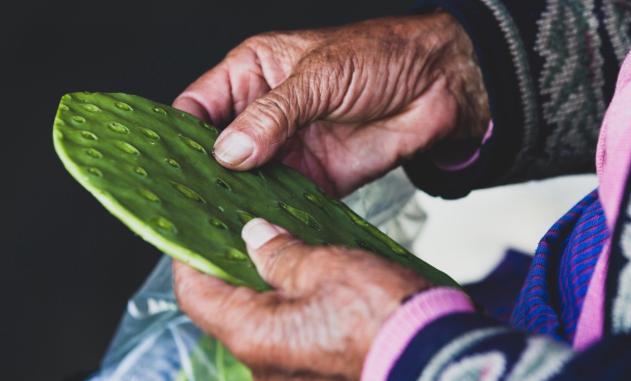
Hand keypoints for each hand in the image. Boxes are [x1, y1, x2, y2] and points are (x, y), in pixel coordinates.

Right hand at [173, 12, 487, 196]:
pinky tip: (257, 230)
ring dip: (234, 202)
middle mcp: (264, 115)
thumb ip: (272, 115)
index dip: (178, 135)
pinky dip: (271, 216)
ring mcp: (288, 149)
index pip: (197, 107)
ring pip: (247, 181)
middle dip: (204, 176)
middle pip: (218, 152)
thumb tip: (228, 152)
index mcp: (252, 74)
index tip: (164, 165)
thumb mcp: (319, 76)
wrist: (438, 86)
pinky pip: (283, 201)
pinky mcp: (316, 178)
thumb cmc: (380, 57)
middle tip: (186, 204)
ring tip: (215, 224)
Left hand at [173, 218, 430, 379]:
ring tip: (285, 249)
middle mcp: (264, 365)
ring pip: (263, 322)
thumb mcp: (326, 268)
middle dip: (235, 268)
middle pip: (229, 309)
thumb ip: (281, 253)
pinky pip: (290, 336)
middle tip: (248, 231)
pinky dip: (292, 307)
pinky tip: (312, 280)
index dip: (189, 258)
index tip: (194, 230)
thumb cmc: (386, 319)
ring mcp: (290, 374)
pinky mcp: (315, 374)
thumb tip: (255, 238)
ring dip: (268, 286)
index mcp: (255, 336)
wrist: (438, 361)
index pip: (196, 295)